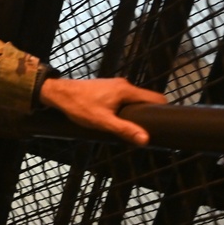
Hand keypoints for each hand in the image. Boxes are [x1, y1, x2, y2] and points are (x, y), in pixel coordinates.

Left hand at [39, 77, 166, 144]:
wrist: (58, 93)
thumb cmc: (79, 106)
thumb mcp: (102, 121)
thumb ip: (124, 129)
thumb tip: (146, 139)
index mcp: (126, 90)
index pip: (156, 98)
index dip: (163, 111)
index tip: (165, 125)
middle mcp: (123, 85)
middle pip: (145, 99)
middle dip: (148, 114)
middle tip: (148, 130)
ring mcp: (115, 85)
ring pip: (133, 99)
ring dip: (135, 112)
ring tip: (134, 128)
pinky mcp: (107, 88)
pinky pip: (123, 99)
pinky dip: (125, 108)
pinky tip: (119, 119)